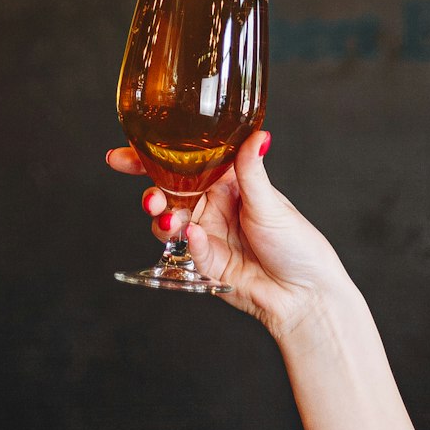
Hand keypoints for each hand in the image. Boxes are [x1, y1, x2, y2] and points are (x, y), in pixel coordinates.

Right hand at [107, 131, 350, 338]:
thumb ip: (252, 170)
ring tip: (169, 221)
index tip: (124, 150)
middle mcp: (215, 205)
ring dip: (163, 219)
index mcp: (229, 181)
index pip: (187, 161)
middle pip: (170, 192)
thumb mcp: (270, 203)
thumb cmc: (297, 244)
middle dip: (151, 192)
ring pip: (171, 222)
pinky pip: (188, 250)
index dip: (154, 155)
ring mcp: (209, 234)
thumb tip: (258, 134)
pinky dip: (188, 243)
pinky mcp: (207, 263)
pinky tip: (195, 238)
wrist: (305, 295)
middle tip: (149, 198)